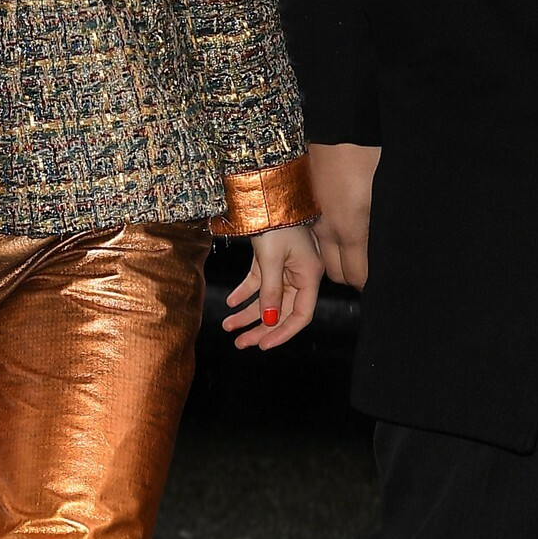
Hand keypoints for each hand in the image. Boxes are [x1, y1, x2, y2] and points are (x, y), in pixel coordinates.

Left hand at [222, 223, 322, 350]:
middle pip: (282, 310)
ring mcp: (286, 266)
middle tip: (240, 344)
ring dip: (248, 314)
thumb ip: (270, 291)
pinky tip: (231, 303)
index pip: (301, 315)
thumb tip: (268, 320)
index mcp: (310, 275)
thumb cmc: (275, 221)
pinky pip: (258, 282)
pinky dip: (245, 293)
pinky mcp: (271, 259)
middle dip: (260, 329)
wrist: (265, 192)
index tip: (263, 345)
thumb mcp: (271, 259)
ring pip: (267, 299)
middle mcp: (300, 273)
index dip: (283, 333)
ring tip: (227, 327)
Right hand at [308, 141, 379, 290]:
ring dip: (337, 260)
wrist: (340, 125)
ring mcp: (314, 218)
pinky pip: (315, 237)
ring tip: (354, 251)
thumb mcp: (386, 194)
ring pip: (323, 257)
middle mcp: (328, 229)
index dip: (370, 282)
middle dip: (353, 275)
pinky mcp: (305, 206)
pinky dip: (326, 242)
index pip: (358, 275)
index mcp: (352, 229)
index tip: (378, 279)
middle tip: (367, 267)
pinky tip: (338, 230)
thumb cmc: (368, 154)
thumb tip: (390, 250)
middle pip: (337, 273)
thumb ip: (383, 228)